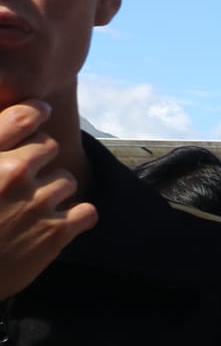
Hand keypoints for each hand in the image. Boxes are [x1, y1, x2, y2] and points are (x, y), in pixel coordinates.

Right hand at [0, 100, 89, 298]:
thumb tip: (9, 152)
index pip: (20, 117)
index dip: (34, 113)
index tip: (41, 112)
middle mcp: (11, 172)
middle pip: (48, 146)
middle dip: (41, 158)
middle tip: (28, 176)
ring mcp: (36, 202)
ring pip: (67, 179)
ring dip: (55, 191)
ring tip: (36, 205)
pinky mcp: (56, 232)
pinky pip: (87, 212)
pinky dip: (77, 217)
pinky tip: (61, 222)